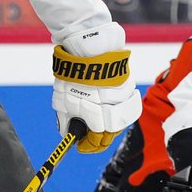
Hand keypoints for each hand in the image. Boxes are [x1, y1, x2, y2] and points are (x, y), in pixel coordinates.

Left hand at [51, 22, 139, 152]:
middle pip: (112, 133)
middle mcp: (115, 107)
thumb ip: (66, 120)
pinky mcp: (129, 84)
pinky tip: (105, 111)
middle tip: (89, 142)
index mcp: (98, 112)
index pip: (98, 139)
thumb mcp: (63, 100)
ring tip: (97, 128)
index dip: (89, 146)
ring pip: (121, 120)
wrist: (87, 44)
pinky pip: (125, 104)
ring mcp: (125, 96)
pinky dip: (115, 112)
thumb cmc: (73, 73)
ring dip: (109, 127)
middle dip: (99, 141)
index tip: (81, 147)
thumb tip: (69, 134)